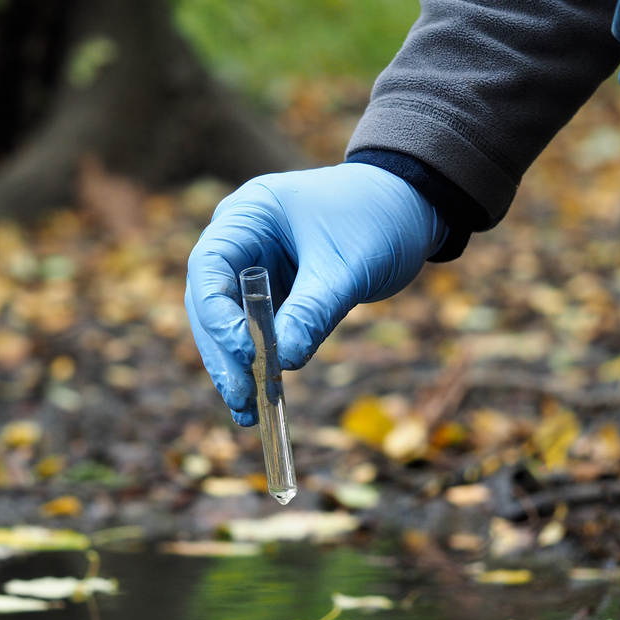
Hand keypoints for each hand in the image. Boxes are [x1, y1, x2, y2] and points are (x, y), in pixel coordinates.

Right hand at [185, 163, 446, 424]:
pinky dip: (256, 365)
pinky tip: (258, 405)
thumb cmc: (378, 218)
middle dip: (222, 350)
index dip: (217, 312)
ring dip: (234, 367)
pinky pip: (253, 334)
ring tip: (248, 412)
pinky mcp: (272, 294)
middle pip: (209, 301)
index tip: (243, 351)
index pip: (209, 265)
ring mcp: (253, 268)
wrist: (410, 207)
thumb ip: (313, 311)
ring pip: (226, 323)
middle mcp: (241, 240)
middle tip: (241, 395)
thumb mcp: (347, 267)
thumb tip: (282, 363)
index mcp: (249, 214)